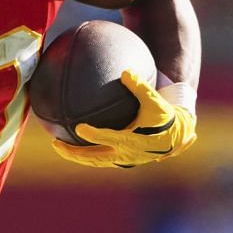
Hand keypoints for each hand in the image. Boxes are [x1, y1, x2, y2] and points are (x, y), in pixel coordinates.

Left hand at [50, 69, 197, 168]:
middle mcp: (125, 154)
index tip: (79, 128)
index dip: (93, 135)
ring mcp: (122, 160)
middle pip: (93, 157)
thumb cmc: (166, 117)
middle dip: (72, 153)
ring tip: (59, 145)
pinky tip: (74, 143)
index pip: (108, 138)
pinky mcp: (122, 160)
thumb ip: (140, 87)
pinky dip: (86, 153)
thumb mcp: (156, 101)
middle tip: (55, 143)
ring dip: (76, 155)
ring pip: (94, 160)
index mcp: (132, 140)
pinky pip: (99, 158)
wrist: (177, 137)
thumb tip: (126, 71)